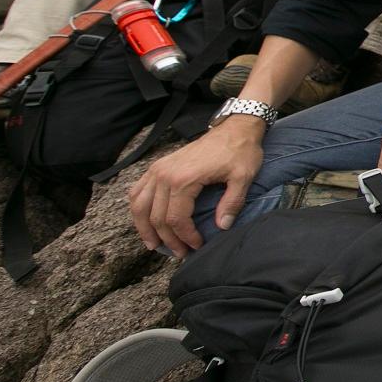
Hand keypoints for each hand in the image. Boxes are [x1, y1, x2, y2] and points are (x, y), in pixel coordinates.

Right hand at [129, 117, 265, 253]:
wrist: (234, 128)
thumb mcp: (243, 177)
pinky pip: (138, 191)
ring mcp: (158, 169)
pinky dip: (139, 209)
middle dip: (168, 239)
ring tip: (155, 245)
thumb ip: (232, 203)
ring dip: (145, 228)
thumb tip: (222, 227)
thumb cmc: (240, 152)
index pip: (176, 219)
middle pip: (157, 216)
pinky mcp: (158, 166)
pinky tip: (145, 221)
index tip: (197, 246)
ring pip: (140, 206)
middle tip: (180, 253)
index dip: (185, 237)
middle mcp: (165, 174)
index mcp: (184, 179)